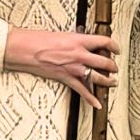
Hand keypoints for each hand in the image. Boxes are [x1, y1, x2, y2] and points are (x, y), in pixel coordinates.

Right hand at [3, 27, 118, 108]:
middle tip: (115, 68)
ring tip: (112, 82)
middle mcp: (79, 54)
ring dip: (107, 81)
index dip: (114, 46)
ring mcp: (73, 67)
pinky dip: (91, 99)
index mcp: (79, 40)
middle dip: (113, 66)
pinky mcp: (65, 78)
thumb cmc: (38, 39)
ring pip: (98, 77)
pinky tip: (97, 104)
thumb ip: (74, 40)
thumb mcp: (61, 35)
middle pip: (105, 62)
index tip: (116, 49)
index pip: (104, 41)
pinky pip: (82, 90)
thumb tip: (82, 41)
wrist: (23, 49)